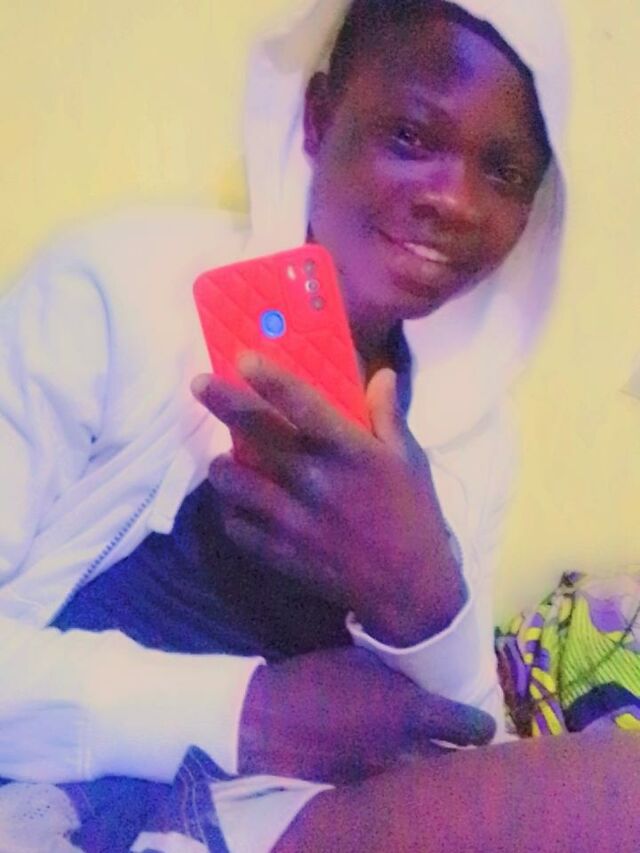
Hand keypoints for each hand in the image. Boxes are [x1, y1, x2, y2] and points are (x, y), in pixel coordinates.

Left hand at [192, 353, 465, 645]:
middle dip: (222, 402)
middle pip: (255, 433)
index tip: (241, 357)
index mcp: (348, 451)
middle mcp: (313, 480)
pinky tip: (237, 503)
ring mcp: (291, 519)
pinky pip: (236, 526)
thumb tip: (380, 372)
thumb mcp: (408, 459)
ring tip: (224, 459)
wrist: (408, 588)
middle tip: (199, 384)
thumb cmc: (412, 513)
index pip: (301, 403)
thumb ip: (388, 414)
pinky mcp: (279, 552)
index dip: (267, 377)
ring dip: (222, 464)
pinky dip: (231, 510)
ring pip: (232, 482)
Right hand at [238, 647, 495, 783]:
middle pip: (459, 766)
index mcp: (411, 711)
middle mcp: (406, 751)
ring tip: (433, 764)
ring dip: (434, 774)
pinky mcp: (363, 796)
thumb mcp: (361, 662)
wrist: (266, 720)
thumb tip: (416, 682)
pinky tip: (396, 775)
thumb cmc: (315, 679)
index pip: (472, 728)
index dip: (482, 726)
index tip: (480, 726)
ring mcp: (385, 779)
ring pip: (429, 784)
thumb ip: (398, 676)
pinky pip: (396, 793)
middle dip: (466, 758)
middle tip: (464, 748)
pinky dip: (402, 787)